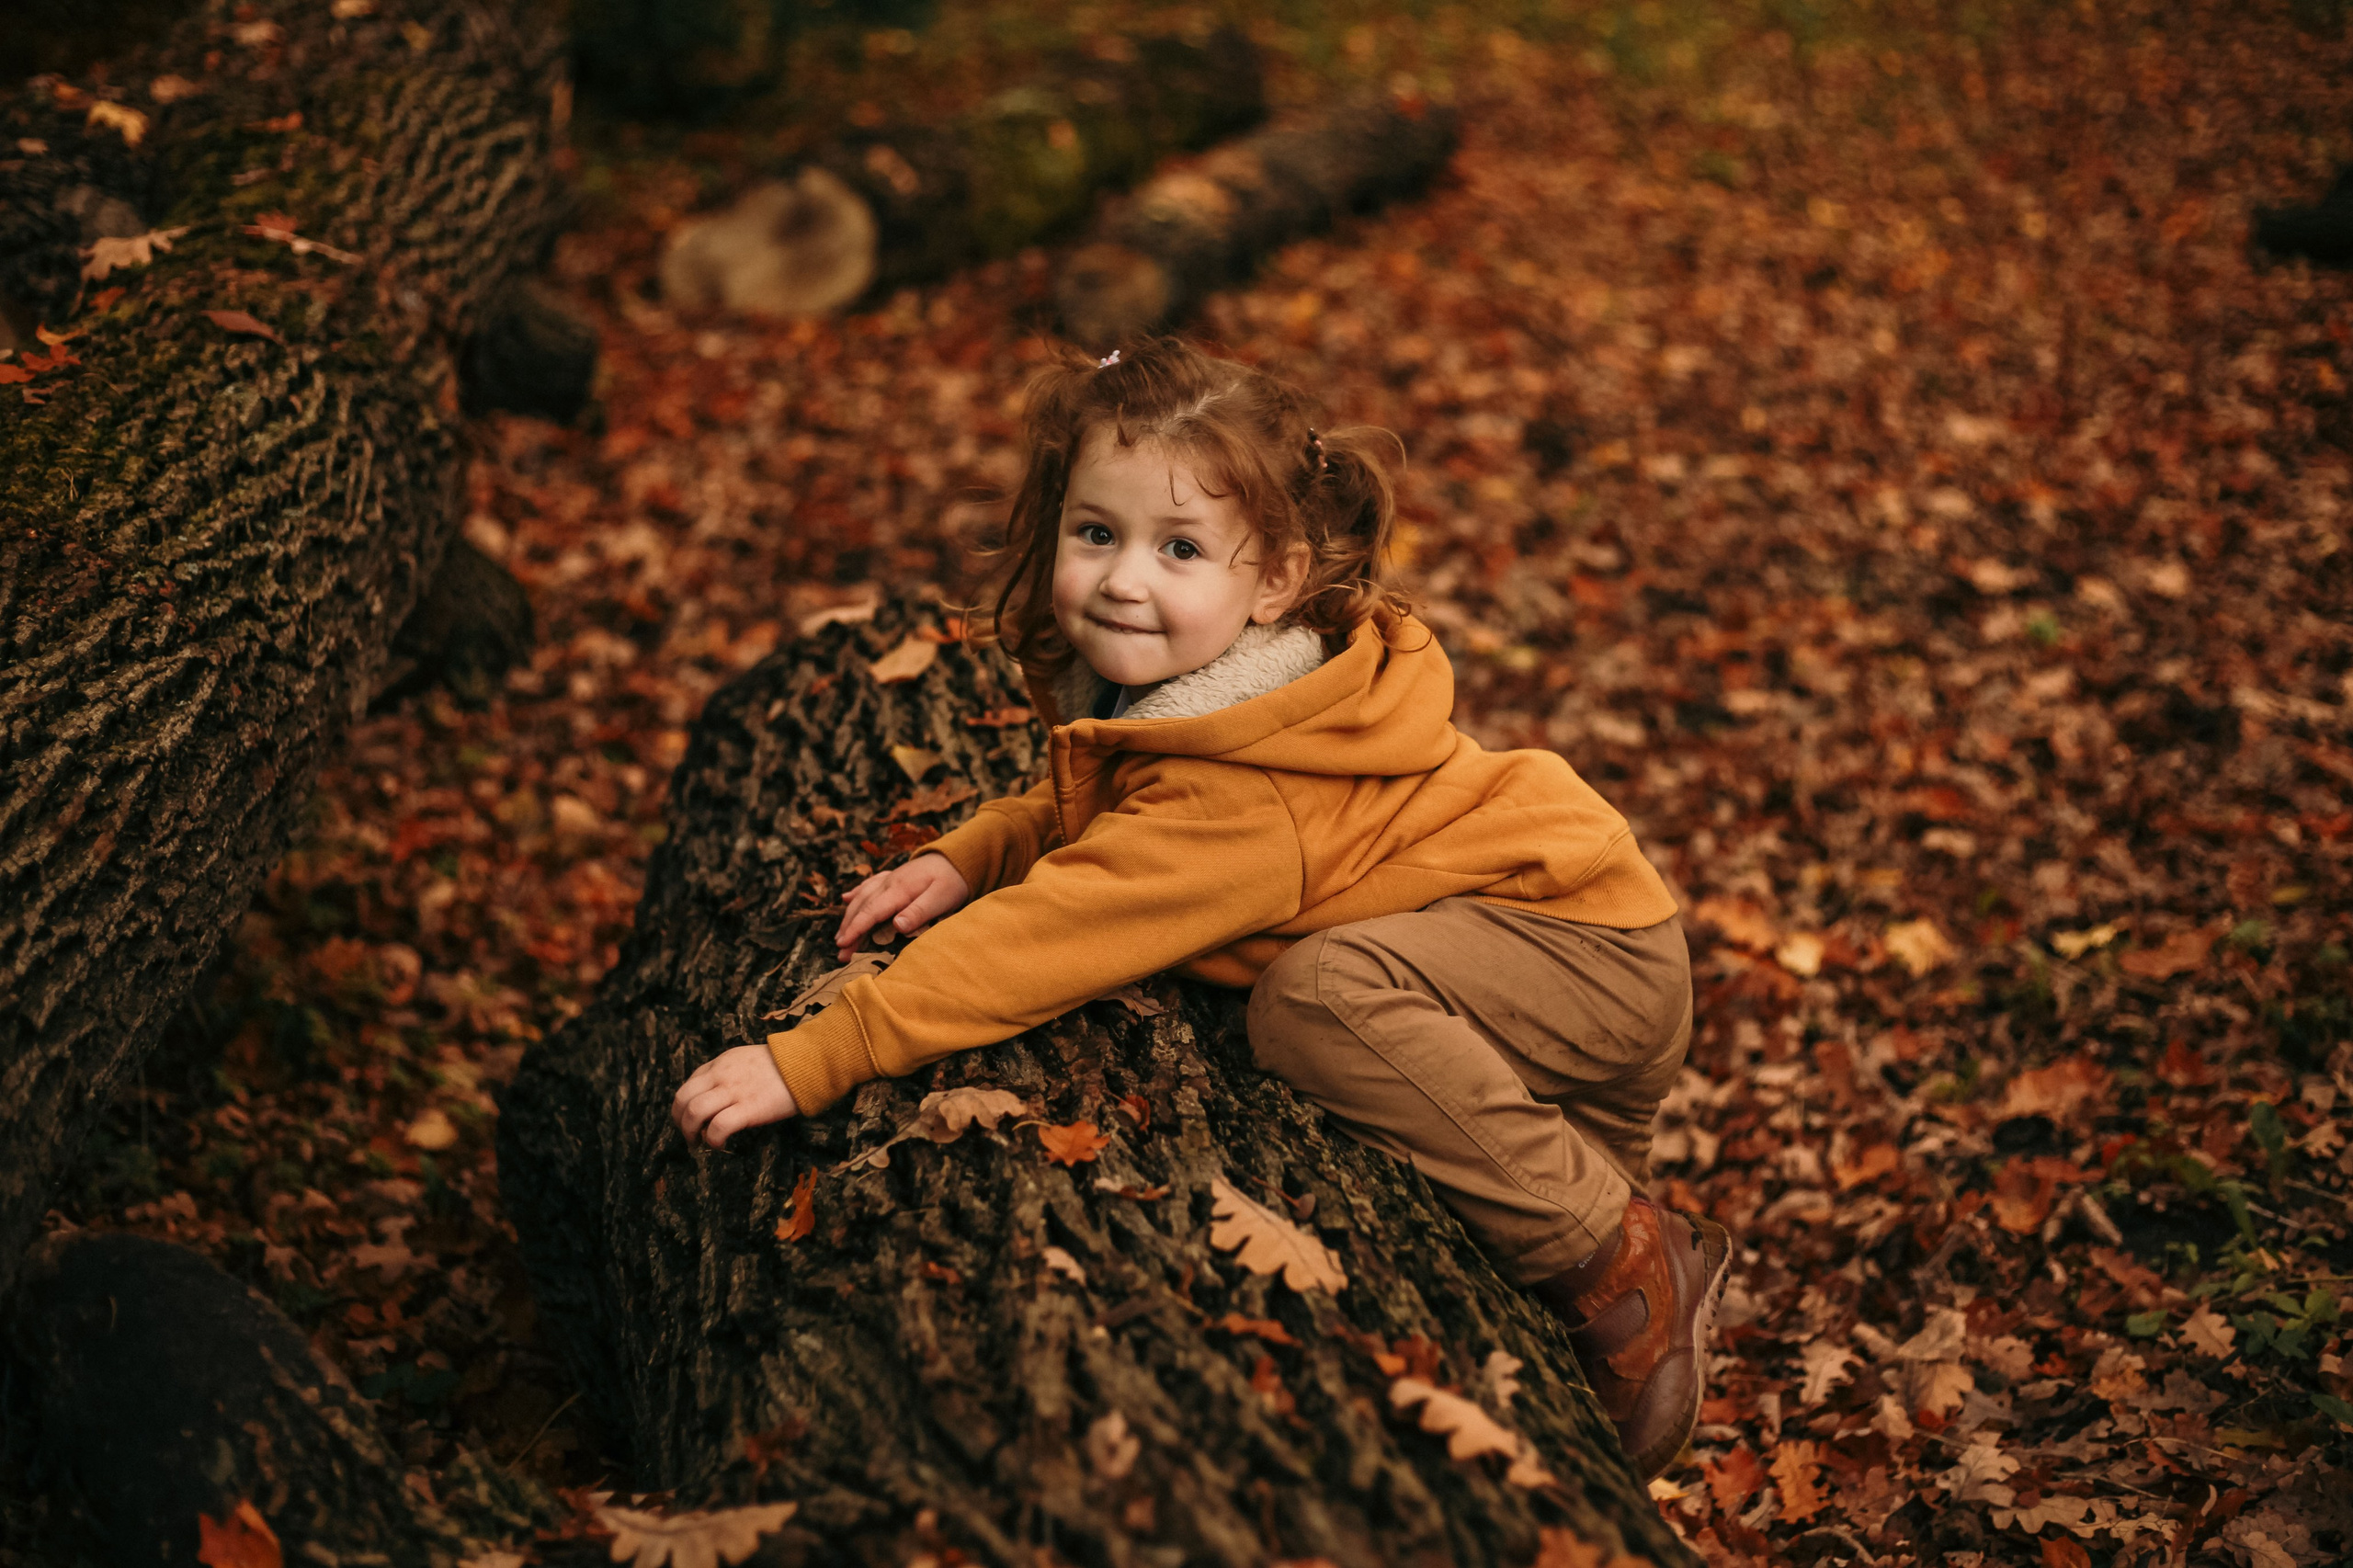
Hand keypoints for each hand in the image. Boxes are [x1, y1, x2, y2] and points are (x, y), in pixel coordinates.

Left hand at [672, 1044, 798, 1150]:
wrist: (808, 1062)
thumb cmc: (782, 1065)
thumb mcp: (746, 1059)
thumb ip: (728, 1073)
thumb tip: (717, 1096)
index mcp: (720, 1063)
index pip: (689, 1085)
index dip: (684, 1107)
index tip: (691, 1121)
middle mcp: (721, 1076)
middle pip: (682, 1099)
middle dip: (679, 1122)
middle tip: (690, 1136)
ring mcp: (733, 1091)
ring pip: (694, 1112)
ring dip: (690, 1133)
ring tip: (699, 1143)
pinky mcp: (749, 1108)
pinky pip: (718, 1126)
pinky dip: (713, 1139)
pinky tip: (720, 1145)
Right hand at [835, 852, 970, 960]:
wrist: (958, 857)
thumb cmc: (952, 881)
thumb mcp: (941, 898)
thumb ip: (919, 912)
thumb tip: (896, 926)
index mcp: (899, 889)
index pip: (871, 912)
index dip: (856, 929)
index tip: (843, 945)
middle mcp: (889, 883)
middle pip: (862, 907)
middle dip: (848, 929)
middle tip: (841, 953)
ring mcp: (890, 878)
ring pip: (862, 897)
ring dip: (849, 917)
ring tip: (840, 936)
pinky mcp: (893, 877)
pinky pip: (869, 885)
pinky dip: (856, 894)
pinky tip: (846, 899)